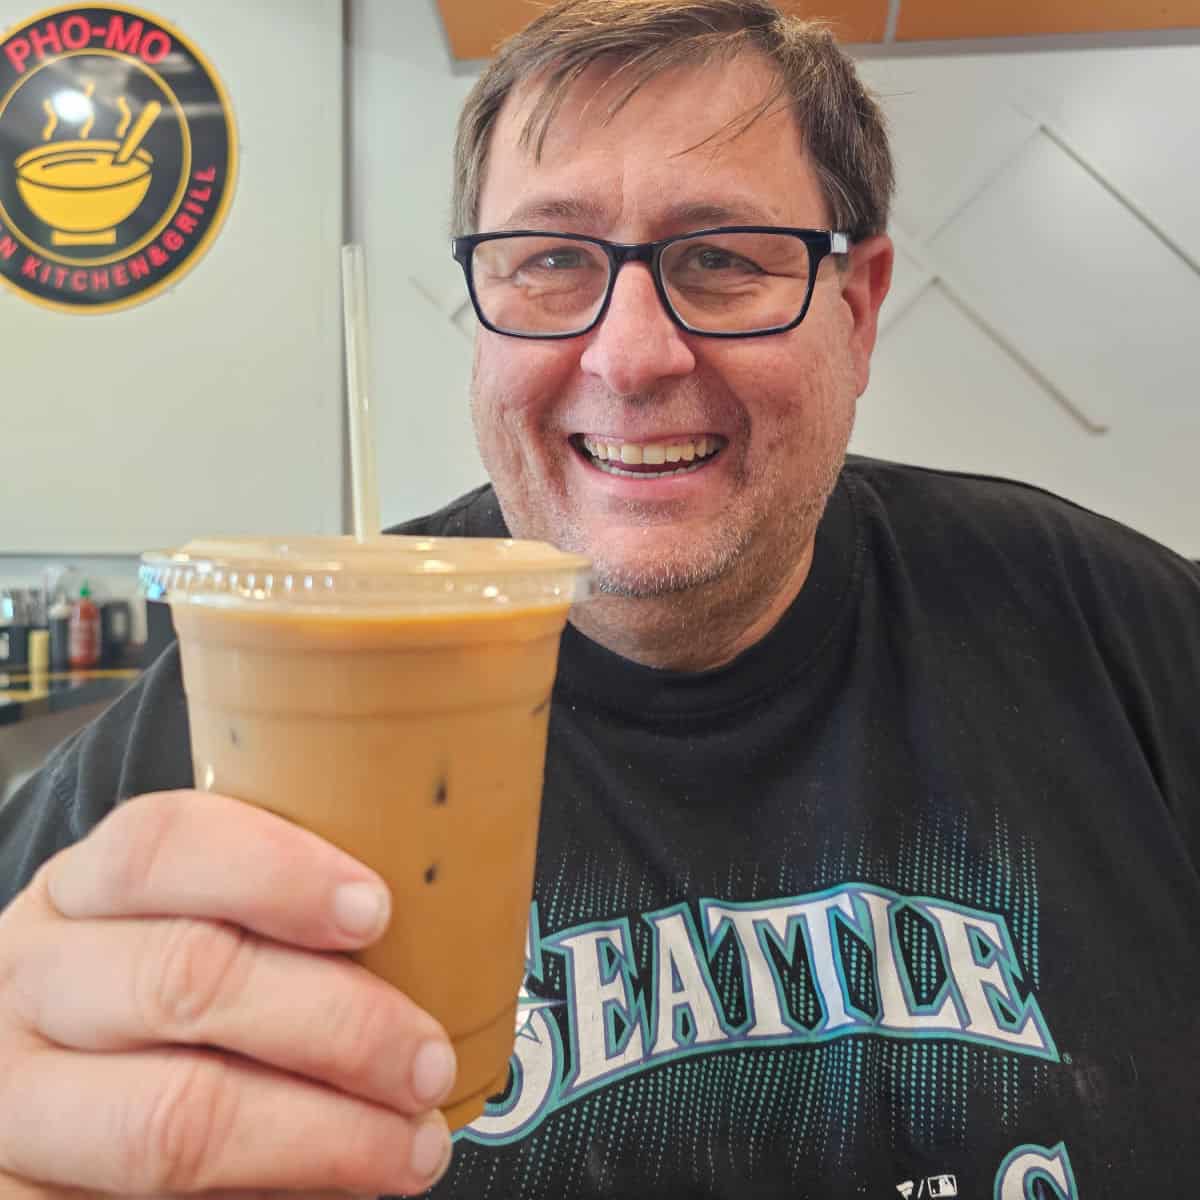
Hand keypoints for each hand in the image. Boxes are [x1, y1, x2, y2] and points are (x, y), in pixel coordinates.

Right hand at [0, 790, 457, 1197]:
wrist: (58, 1103)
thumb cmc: (163, 990)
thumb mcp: (190, 927)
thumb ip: (273, 916)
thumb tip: (442, 920)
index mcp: (83, 891)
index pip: (161, 845)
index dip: (276, 871)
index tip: (375, 908)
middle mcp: (33, 981)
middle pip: (185, 978)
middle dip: (337, 1024)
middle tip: (426, 1059)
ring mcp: (21, 1101)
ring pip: (171, 1119)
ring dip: (323, 1137)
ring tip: (411, 1144)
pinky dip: (274, 1193)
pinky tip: (342, 1184)